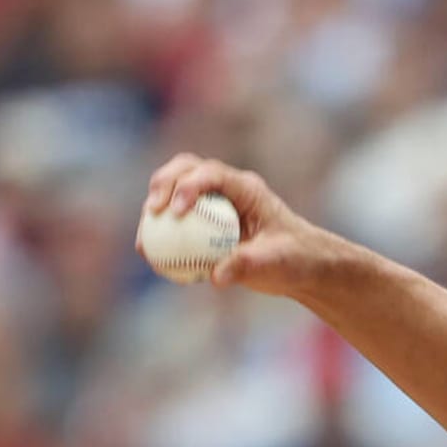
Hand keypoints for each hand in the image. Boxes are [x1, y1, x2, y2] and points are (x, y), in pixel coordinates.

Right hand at [138, 155, 332, 296]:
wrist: (302, 266)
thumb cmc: (297, 259)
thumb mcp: (278, 262)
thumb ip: (249, 264)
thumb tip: (216, 275)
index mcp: (247, 189)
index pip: (213, 174)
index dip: (190, 185)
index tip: (176, 211)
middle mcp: (226, 190)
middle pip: (185, 170)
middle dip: (163, 184)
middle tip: (154, 212)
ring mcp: (212, 204)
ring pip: (173, 193)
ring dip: (154, 211)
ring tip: (144, 244)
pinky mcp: (203, 223)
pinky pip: (174, 223)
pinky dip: (159, 235)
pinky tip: (149, 257)